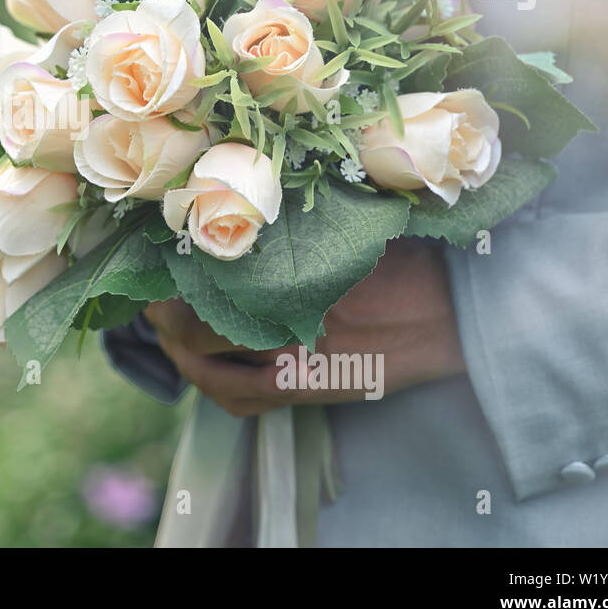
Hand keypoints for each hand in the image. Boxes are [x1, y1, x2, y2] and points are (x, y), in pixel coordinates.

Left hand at [142, 238, 464, 416]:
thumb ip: (293, 229)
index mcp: (297, 281)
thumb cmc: (409, 258)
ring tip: (164, 330)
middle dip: (166, 314)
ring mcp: (298, 367)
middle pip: (201, 328)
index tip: (157, 258)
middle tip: (149, 296)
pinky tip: (199, 369)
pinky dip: (213, 387)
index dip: (175, 278)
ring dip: (180, 351)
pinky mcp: (309, 392)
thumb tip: (236, 206)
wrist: (458, 312)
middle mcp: (291, 327)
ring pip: (213, 372)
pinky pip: (244, 402)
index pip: (212, 282)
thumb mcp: (350, 228)